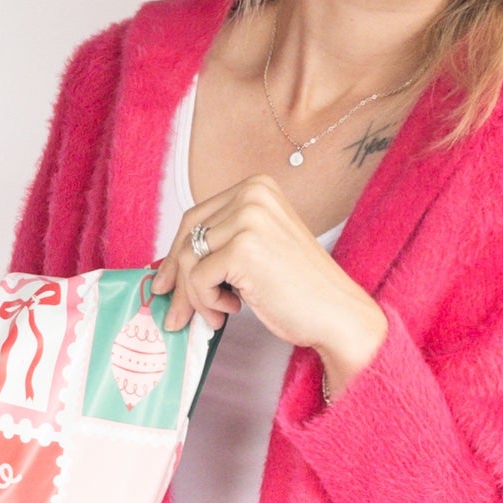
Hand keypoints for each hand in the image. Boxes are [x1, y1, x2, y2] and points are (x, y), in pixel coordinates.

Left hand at [148, 173, 373, 355]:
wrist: (337, 314)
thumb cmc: (300, 290)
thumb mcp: (257, 251)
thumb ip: (220, 246)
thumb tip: (166, 269)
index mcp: (257, 187)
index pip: (197, 216)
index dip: (175, 253)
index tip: (165, 282)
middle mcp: (252, 195)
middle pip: (187, 235)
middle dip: (176, 278)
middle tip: (175, 313)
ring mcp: (248, 219)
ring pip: (188, 259)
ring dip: (195, 297)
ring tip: (217, 315)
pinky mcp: (242, 249)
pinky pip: (198, 279)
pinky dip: (207, 303)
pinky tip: (233, 311)